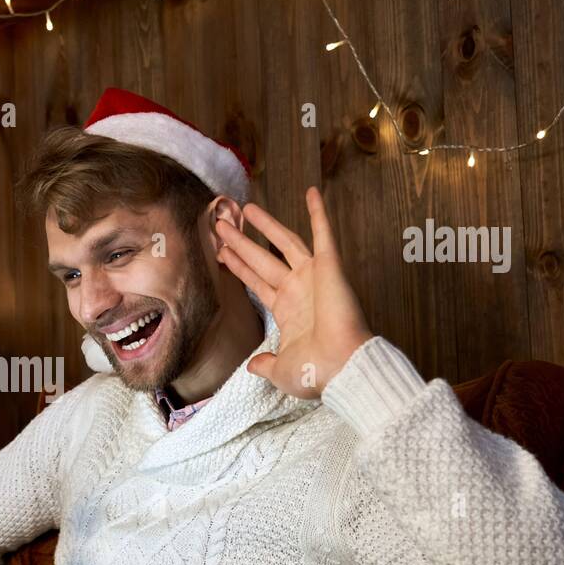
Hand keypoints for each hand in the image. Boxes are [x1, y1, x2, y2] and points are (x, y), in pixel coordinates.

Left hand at [215, 186, 373, 398]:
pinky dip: (319, 213)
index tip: (222, 253)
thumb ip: (265, 365)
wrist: (342, 367)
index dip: (239, 267)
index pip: (256, 282)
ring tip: (245, 207)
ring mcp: (313, 276)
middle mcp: (298, 290)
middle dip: (241, 243)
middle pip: (262, 260)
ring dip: (266, 225)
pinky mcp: (330, 267)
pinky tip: (311, 192)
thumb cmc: (316, 372)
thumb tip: (252, 366)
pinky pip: (324, 234)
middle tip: (221, 226)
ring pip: (284, 243)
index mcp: (287, 312)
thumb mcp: (282, 371)